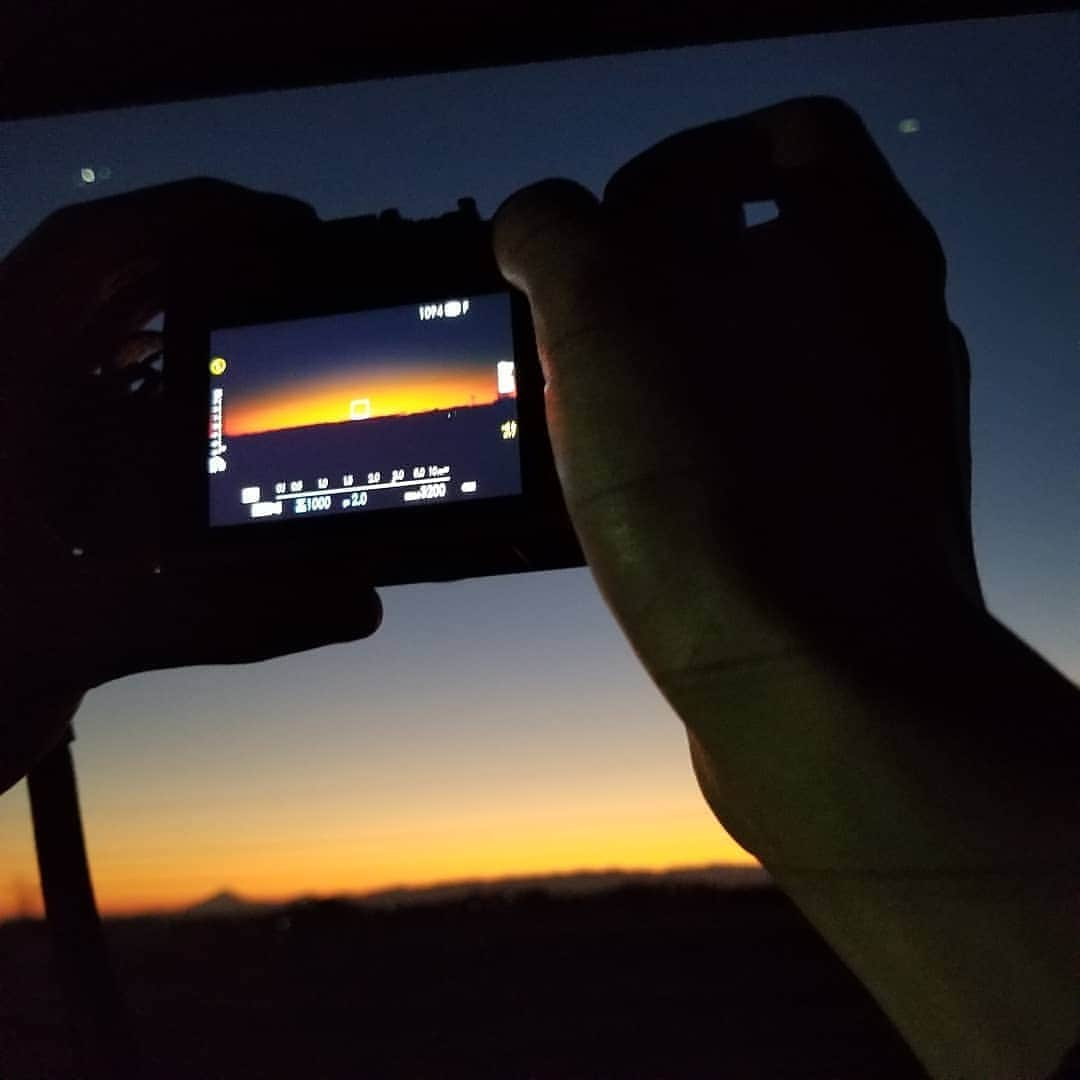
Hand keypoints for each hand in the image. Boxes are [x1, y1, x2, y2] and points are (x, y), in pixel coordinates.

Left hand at [1, 180, 381, 790]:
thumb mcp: (95, 625)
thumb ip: (237, 617)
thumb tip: (360, 602)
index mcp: (2, 377)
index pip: (92, 252)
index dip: (191, 215)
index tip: (287, 220)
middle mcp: (11, 385)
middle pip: (113, 282)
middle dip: (210, 259)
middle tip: (307, 265)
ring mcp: (21, 427)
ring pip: (109, 337)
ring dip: (193, 323)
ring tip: (280, 324)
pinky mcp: (36, 470)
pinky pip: (109, 398)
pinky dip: (173, 391)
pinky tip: (227, 412)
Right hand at [493, 98, 987, 856]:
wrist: (819, 690)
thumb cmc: (729, 489)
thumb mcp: (602, 306)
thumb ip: (556, 229)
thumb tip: (538, 226)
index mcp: (858, 248)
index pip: (786, 139)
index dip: (681, 160)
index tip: (611, 227)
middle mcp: (885, 336)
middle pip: (752, 262)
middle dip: (643, 291)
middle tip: (577, 340)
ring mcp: (871, 438)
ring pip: (742, 371)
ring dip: (654, 385)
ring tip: (587, 433)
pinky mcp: (840, 525)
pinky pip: (748, 459)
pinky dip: (685, 463)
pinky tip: (631, 507)